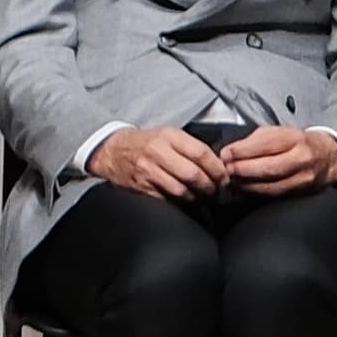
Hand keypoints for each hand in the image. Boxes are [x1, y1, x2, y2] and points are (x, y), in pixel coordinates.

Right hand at [87, 119, 226, 203]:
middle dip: (210, 186)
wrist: (112, 151)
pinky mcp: (143, 187)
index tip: (224, 176)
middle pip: (193, 174)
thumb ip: (189, 147)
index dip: (217, 168)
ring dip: (197, 196)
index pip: (201, 153)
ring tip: (203, 196)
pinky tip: (187, 199)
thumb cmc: (145, 143)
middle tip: (216, 190)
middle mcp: (159, 152)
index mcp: (169, 136)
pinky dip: (181, 201)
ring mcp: (149, 171)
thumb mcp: (167, 135)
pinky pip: (168, 198)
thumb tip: (216, 163)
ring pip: (181, 189)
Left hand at [217, 122, 336, 200]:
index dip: (242, 150)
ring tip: (232, 181)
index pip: (266, 144)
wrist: (329, 158)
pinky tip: (244, 189)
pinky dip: (256, 193)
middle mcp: (301, 159)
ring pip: (270, 186)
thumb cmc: (299, 143)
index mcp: (295, 138)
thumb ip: (256, 140)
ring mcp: (302, 179)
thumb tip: (231, 152)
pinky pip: (274, 195)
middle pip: (268, 168)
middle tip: (226, 170)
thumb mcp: (280, 132)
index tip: (225, 154)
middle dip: (242, 170)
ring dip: (246, 185)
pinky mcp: (300, 193)